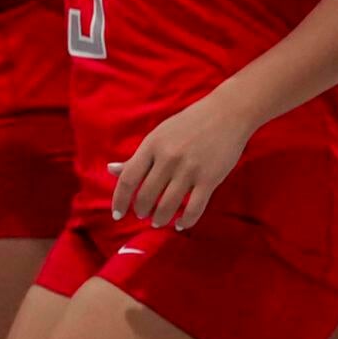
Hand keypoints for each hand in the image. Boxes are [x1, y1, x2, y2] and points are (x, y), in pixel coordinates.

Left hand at [107, 93, 259, 230]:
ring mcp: (189, 169)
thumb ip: (137, 156)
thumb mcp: (158, 136)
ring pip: (167, 206)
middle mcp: (167, 158)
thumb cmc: (189, 124)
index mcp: (151, 145)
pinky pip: (194, 208)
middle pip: (146, 196)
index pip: (128, 179)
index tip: (117, 214)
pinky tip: (181, 224)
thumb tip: (111, 170)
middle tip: (142, 215)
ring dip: (160, 219)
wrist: (226, 113)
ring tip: (157, 222)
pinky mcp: (210, 179)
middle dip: (141, 211)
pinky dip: (185, 221)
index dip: (120, 200)